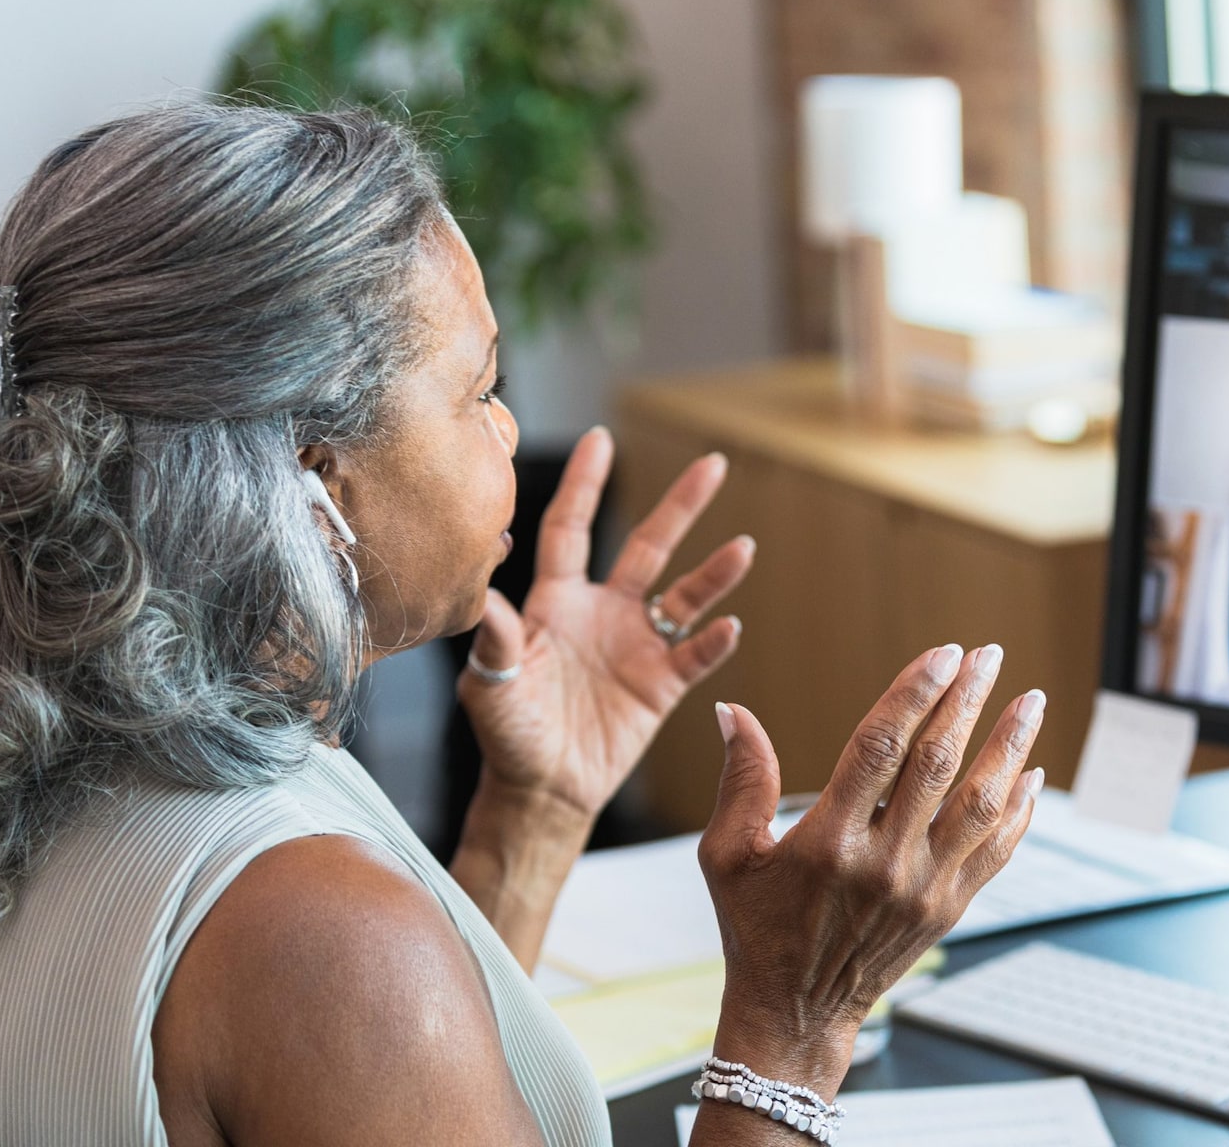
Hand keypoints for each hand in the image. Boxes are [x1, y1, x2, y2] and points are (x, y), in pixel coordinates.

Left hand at [460, 427, 753, 820]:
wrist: (541, 789)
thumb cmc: (506, 734)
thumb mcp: (489, 683)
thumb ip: (495, 637)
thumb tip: (485, 593)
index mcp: (557, 601)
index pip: (572, 528)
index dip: (585, 484)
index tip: (601, 439)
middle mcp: (603, 612)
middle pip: (648, 545)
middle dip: (681, 505)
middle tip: (714, 464)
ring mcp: (637, 645)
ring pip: (685, 596)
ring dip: (715, 573)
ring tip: (744, 547)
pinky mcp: (661, 685)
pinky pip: (695, 655)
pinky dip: (714, 641)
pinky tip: (730, 625)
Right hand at [696, 644, 1045, 1096]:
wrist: (798, 1012)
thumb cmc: (756, 928)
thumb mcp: (728, 856)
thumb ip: (740, 780)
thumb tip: (731, 711)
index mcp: (828, 841)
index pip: (880, 748)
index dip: (914, 694)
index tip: (942, 654)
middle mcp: (883, 864)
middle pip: (938, 765)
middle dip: (967, 702)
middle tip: (988, 656)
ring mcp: (924, 889)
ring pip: (980, 804)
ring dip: (1009, 748)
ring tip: (1030, 701)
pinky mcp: (948, 910)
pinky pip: (995, 851)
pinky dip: (1018, 809)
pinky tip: (1031, 772)